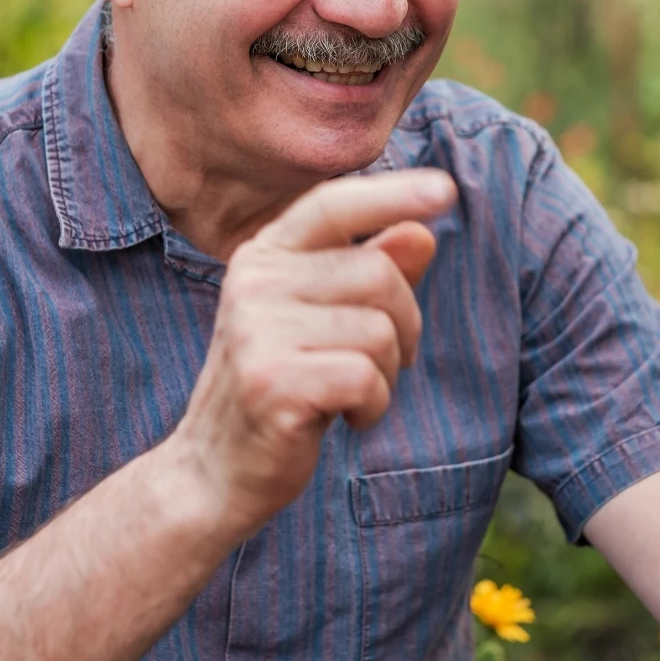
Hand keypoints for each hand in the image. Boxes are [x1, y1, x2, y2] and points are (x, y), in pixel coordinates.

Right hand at [170, 169, 457, 534]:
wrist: (214, 471)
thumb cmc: (281, 386)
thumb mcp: (323, 321)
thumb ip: (369, 272)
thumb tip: (421, 232)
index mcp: (263, 256)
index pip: (331, 204)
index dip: (391, 194)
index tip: (445, 189)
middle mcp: (254, 282)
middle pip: (378, 274)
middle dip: (404, 324)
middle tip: (381, 363)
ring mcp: (257, 331)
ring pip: (379, 329)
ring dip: (387, 373)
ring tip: (351, 394)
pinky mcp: (272, 382)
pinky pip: (366, 376)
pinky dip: (374, 405)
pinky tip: (343, 418)